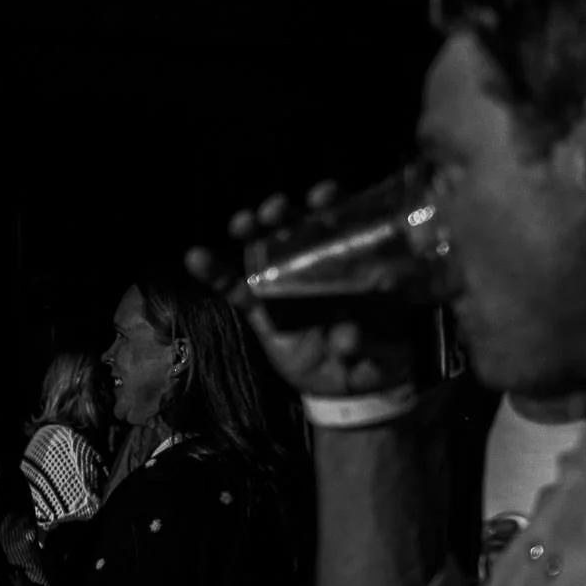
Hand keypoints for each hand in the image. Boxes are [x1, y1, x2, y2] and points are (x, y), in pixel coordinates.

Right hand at [184, 183, 416, 397]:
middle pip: (297, 229)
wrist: (349, 389)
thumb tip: (347, 338)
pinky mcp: (262, 312)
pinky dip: (215, 273)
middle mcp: (317, 269)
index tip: (323, 196)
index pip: (343, 224)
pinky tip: (197, 257)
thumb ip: (373, 342)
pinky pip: (235, 290)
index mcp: (354, 267)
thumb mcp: (388, 352)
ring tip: (243, 222)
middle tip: (276, 208)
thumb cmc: (379, 358)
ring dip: (252, 231)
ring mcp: (286, 288)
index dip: (333, 205)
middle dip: (285, 214)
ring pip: (265, 251)